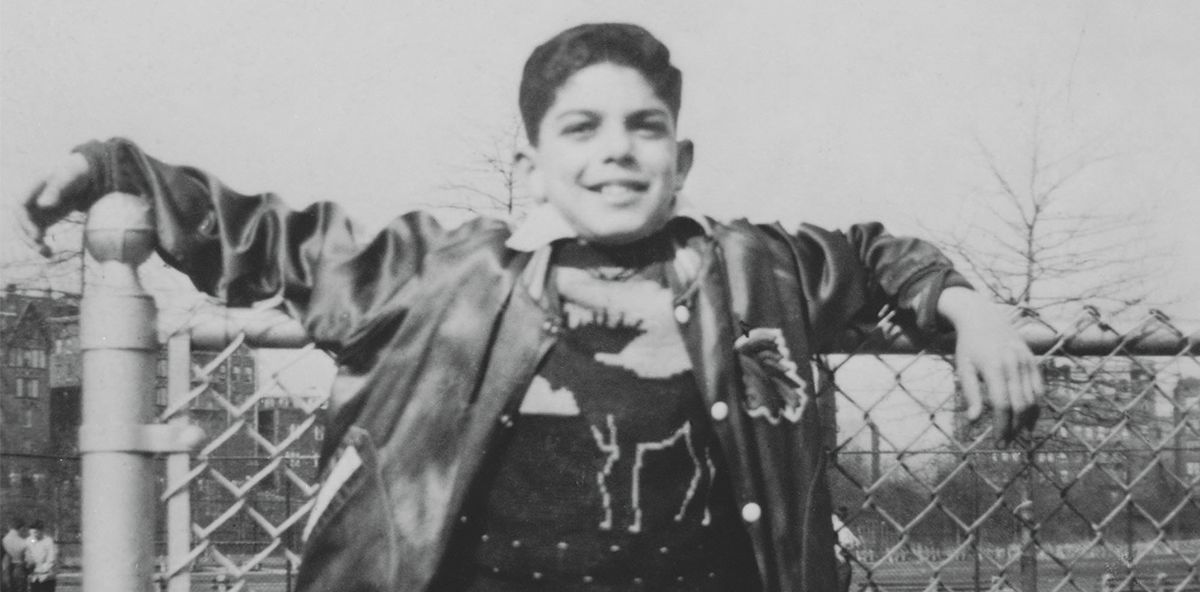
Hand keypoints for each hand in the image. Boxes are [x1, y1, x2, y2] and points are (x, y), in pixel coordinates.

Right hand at [9, 152, 91, 255]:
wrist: (81, 178)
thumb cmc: (73, 174)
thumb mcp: (68, 178)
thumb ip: (56, 190)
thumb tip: (43, 205)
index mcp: (31, 187)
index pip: (20, 205)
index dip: (26, 221)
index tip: (38, 235)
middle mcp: (28, 200)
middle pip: (19, 221)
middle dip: (27, 235)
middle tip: (40, 246)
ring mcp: (33, 210)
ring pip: (25, 230)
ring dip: (33, 243)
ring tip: (47, 253)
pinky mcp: (40, 220)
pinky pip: (35, 234)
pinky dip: (40, 244)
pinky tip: (49, 254)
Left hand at [937, 287, 1043, 441]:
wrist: (984, 318)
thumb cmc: (969, 347)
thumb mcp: (963, 368)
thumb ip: (970, 394)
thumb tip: (973, 421)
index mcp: (995, 367)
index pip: (1002, 404)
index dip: (1001, 426)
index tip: (998, 443)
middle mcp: (1014, 364)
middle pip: (1020, 405)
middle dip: (1014, 429)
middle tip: (1005, 445)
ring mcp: (1027, 362)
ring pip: (1034, 399)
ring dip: (1027, 421)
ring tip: (1016, 436)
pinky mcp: (1034, 362)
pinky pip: (1040, 389)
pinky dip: (1036, 406)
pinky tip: (1029, 421)